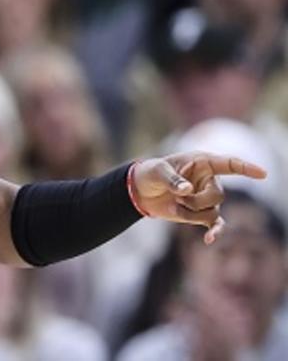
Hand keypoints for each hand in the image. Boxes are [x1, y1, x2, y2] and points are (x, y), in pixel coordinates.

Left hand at [131, 153, 265, 243]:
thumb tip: (187, 190)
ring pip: (212, 212)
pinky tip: (209, 240)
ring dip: (191, 213)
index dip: (246, 168)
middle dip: (197, 201)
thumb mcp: (157, 171)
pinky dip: (214, 232)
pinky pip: (215, 225)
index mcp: (202, 163)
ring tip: (174, 204)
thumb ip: (172, 180)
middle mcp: (209, 180)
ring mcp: (207, 198)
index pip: (229, 164)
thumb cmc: (151, 173)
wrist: (141, 191)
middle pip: (219, 195)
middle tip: (177, 197)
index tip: (262, 174)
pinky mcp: (200, 213)